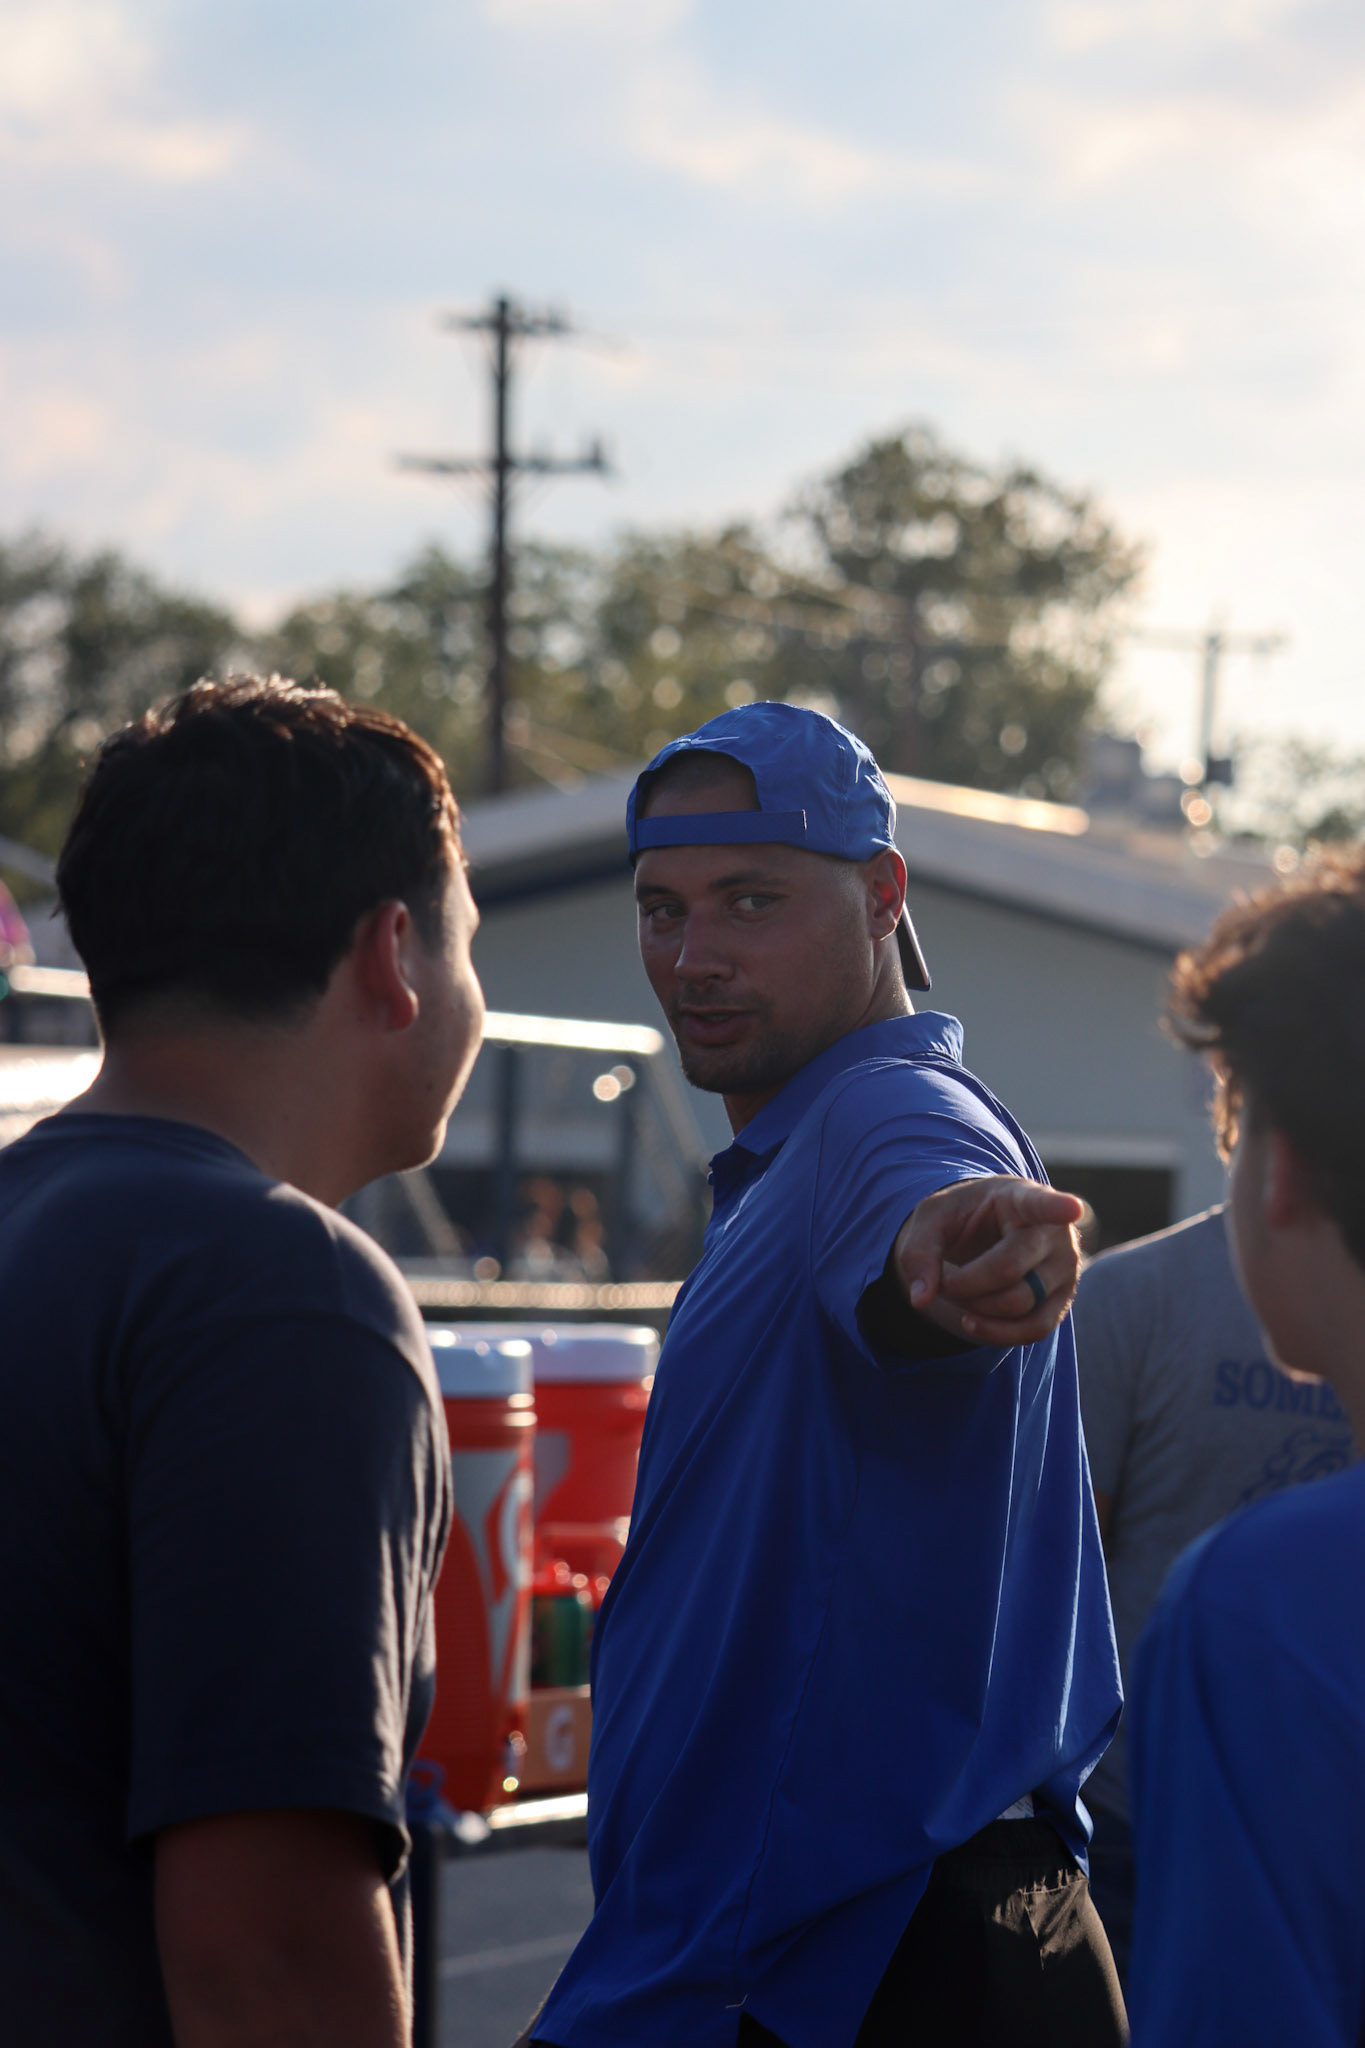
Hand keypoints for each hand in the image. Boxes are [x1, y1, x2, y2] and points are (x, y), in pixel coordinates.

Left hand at [891, 1175, 1082, 1346]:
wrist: (983, 1234)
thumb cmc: (961, 1219)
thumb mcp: (931, 1220)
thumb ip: (919, 1252)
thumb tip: (921, 1298)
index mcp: (1021, 1197)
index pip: (1042, 1203)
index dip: (1057, 1207)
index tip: (1072, 1208)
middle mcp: (1054, 1232)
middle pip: (1009, 1269)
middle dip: (964, 1283)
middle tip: (942, 1280)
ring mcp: (1065, 1268)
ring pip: (1019, 1303)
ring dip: (976, 1308)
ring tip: (957, 1292)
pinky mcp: (1061, 1301)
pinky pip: (1035, 1329)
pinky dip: (997, 1333)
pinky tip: (971, 1322)